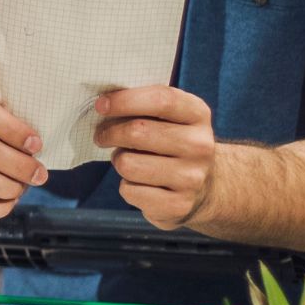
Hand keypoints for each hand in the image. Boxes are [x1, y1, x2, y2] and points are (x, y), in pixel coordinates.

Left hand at [95, 86, 215, 229]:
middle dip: (110, 132)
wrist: (204, 188)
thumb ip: (145, 106)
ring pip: (128, 164)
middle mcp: (199, 145)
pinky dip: (126, 186)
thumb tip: (104, 104)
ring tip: (125, 159)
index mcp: (198, 115)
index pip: (161, 99)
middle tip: (101, 135)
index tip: (101, 105)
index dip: (125, 100)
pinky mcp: (178, 205)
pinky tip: (139, 183)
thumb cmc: (173, 144)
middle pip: (138, 132)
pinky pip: (130, 191)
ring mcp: (191, 178)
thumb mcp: (171, 118)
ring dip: (118, 160)